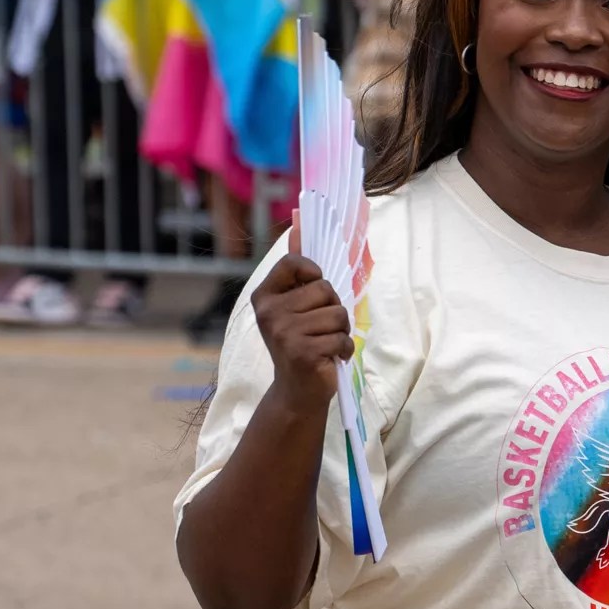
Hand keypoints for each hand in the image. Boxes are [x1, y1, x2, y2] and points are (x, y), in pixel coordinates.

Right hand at [255, 218, 352, 406]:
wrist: (297, 392)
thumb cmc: (301, 344)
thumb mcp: (296, 304)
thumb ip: (296, 265)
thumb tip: (299, 217)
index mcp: (264, 296)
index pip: (294, 262)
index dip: (314, 272)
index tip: (315, 288)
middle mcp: (270, 312)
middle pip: (325, 289)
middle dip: (333, 308)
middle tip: (321, 329)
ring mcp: (284, 332)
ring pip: (338, 313)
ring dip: (341, 332)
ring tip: (326, 345)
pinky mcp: (302, 352)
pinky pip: (341, 338)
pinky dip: (344, 350)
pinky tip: (330, 359)